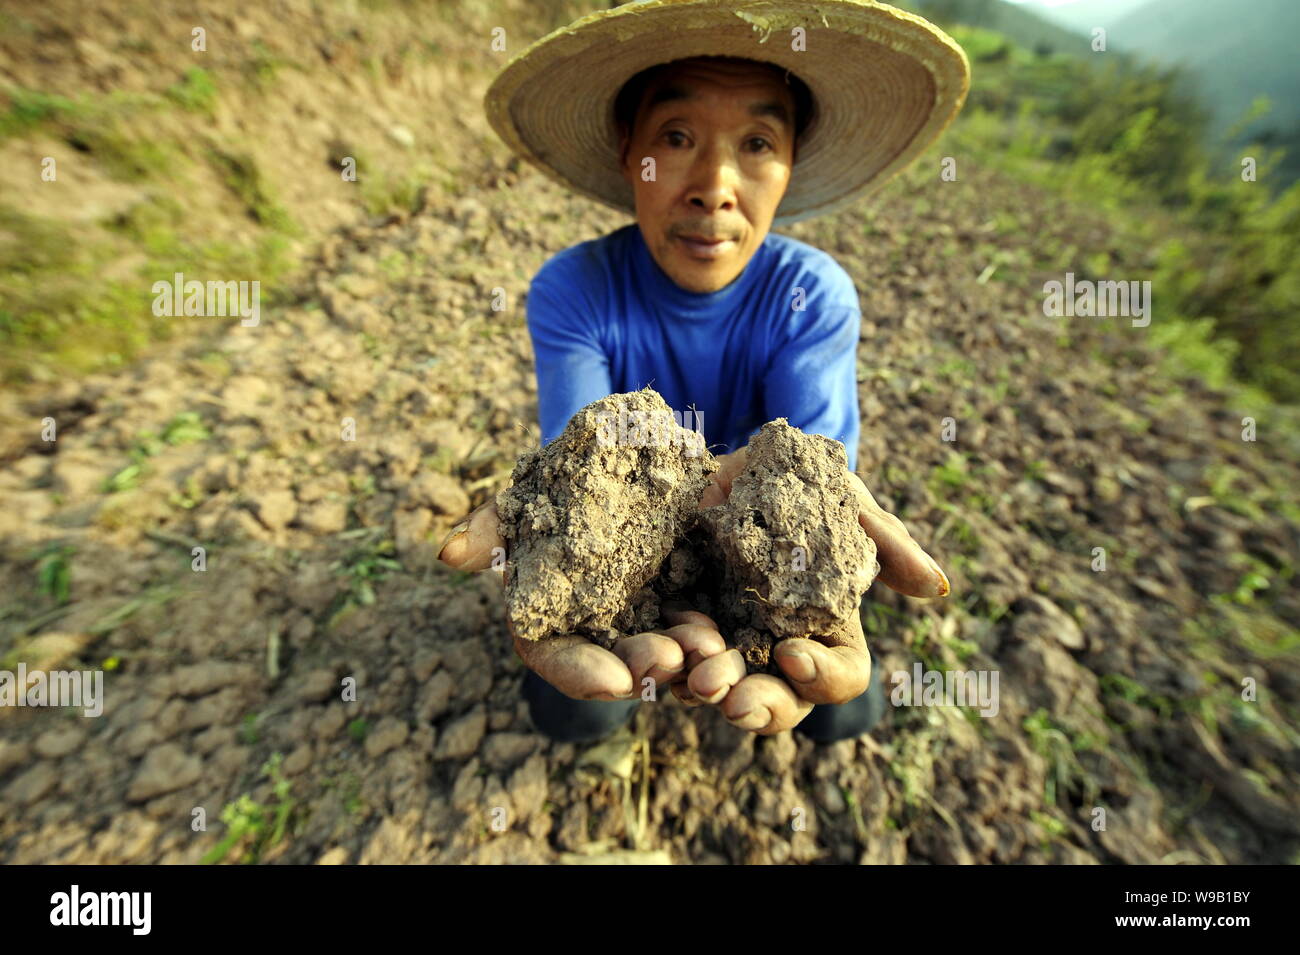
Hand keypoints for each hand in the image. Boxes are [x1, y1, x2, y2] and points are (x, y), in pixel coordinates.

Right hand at [437, 502, 723, 701]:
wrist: (618, 458)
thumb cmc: (557, 485)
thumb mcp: (523, 499)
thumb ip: (490, 527)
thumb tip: (447, 554)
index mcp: (549, 621)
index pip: (558, 660)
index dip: (583, 674)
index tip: (614, 681)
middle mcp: (596, 634)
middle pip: (617, 667)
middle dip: (644, 669)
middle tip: (673, 660)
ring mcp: (643, 624)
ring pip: (665, 660)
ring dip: (688, 663)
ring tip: (710, 648)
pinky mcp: (686, 606)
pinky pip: (702, 634)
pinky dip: (714, 639)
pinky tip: (730, 632)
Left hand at [678, 446, 949, 734]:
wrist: (734, 466)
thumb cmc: (804, 489)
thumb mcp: (844, 505)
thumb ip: (886, 543)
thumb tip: (935, 588)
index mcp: (828, 630)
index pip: (840, 676)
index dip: (820, 675)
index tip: (791, 652)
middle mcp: (779, 649)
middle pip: (781, 703)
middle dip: (758, 704)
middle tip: (729, 696)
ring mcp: (729, 643)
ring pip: (722, 692)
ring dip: (707, 688)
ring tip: (692, 676)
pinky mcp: (681, 628)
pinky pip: (673, 662)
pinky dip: (665, 659)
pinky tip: (657, 650)